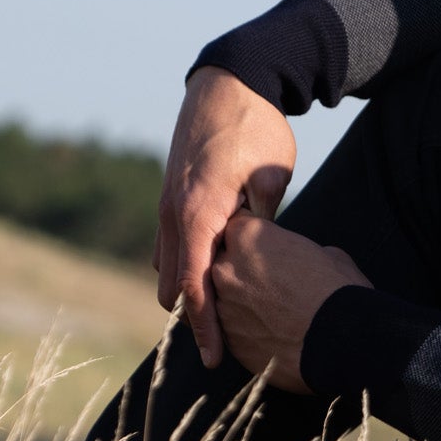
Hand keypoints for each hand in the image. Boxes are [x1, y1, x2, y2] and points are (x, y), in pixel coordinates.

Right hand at [157, 67, 297, 367]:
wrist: (228, 81)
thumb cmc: (257, 127)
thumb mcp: (272, 174)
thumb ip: (262, 217)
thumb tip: (257, 249)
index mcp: (199, 213)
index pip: (196, 287)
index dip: (204, 328)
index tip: (213, 359)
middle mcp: (174, 213)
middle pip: (172, 285)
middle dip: (191, 317)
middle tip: (219, 346)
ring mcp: (167, 202)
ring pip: (167, 264)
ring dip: (186, 289)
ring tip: (216, 316)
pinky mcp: (170, 192)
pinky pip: (170, 241)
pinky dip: (184, 262)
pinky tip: (208, 272)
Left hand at [210, 213, 371, 391]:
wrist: (339, 341)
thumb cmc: (337, 291)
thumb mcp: (325, 254)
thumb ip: (298, 252)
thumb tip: (301, 261)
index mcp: (248, 237)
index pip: (235, 225)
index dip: (251, 235)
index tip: (265, 245)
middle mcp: (225, 268)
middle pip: (222, 261)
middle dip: (241, 268)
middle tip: (270, 280)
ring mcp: (223, 306)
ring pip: (223, 297)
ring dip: (241, 300)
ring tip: (273, 310)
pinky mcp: (228, 339)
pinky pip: (231, 328)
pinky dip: (246, 328)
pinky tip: (273, 332)